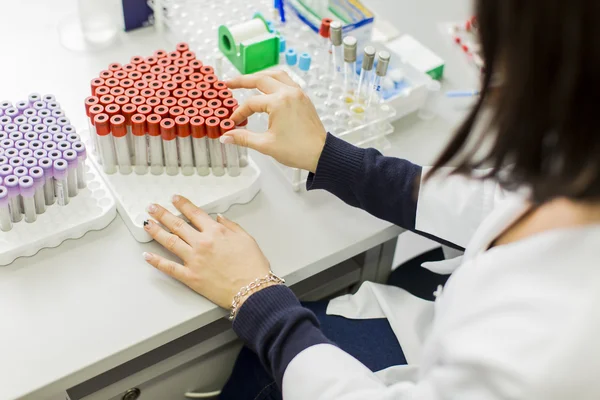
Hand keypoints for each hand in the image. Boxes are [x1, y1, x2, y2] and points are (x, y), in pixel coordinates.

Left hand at [142, 195, 272, 308]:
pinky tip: (147, 256)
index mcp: (216, 232)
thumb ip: (231, 226)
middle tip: (152, 208)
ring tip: (147, 224)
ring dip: (156, 231)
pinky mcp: (190, 277)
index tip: (174, 199)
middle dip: (162, 214)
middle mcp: (202, 243)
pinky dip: (156, 261)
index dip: (182, 204)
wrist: (253, 289)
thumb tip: (219, 218)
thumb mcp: (247, 239)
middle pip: (177, 224)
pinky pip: (169, 267)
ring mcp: (194, 260)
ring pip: (170, 241)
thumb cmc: (253, 266)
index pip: (194, 213)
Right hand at [224, 71, 326, 172]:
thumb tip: (226, 136)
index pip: (251, 103)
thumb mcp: (266, 145)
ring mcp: (298, 94)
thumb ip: (243, 138)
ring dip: (260, 75)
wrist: (320, 154)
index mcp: (279, 102)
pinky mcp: (303, 98)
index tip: (233, 122)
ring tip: (248, 79)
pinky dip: (275, 80)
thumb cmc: (298, 150)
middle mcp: (289, 93)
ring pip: (276, 75)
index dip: (239, 112)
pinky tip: (269, 86)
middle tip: (229, 83)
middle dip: (242, 81)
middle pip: (261, 79)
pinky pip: (287, 81)